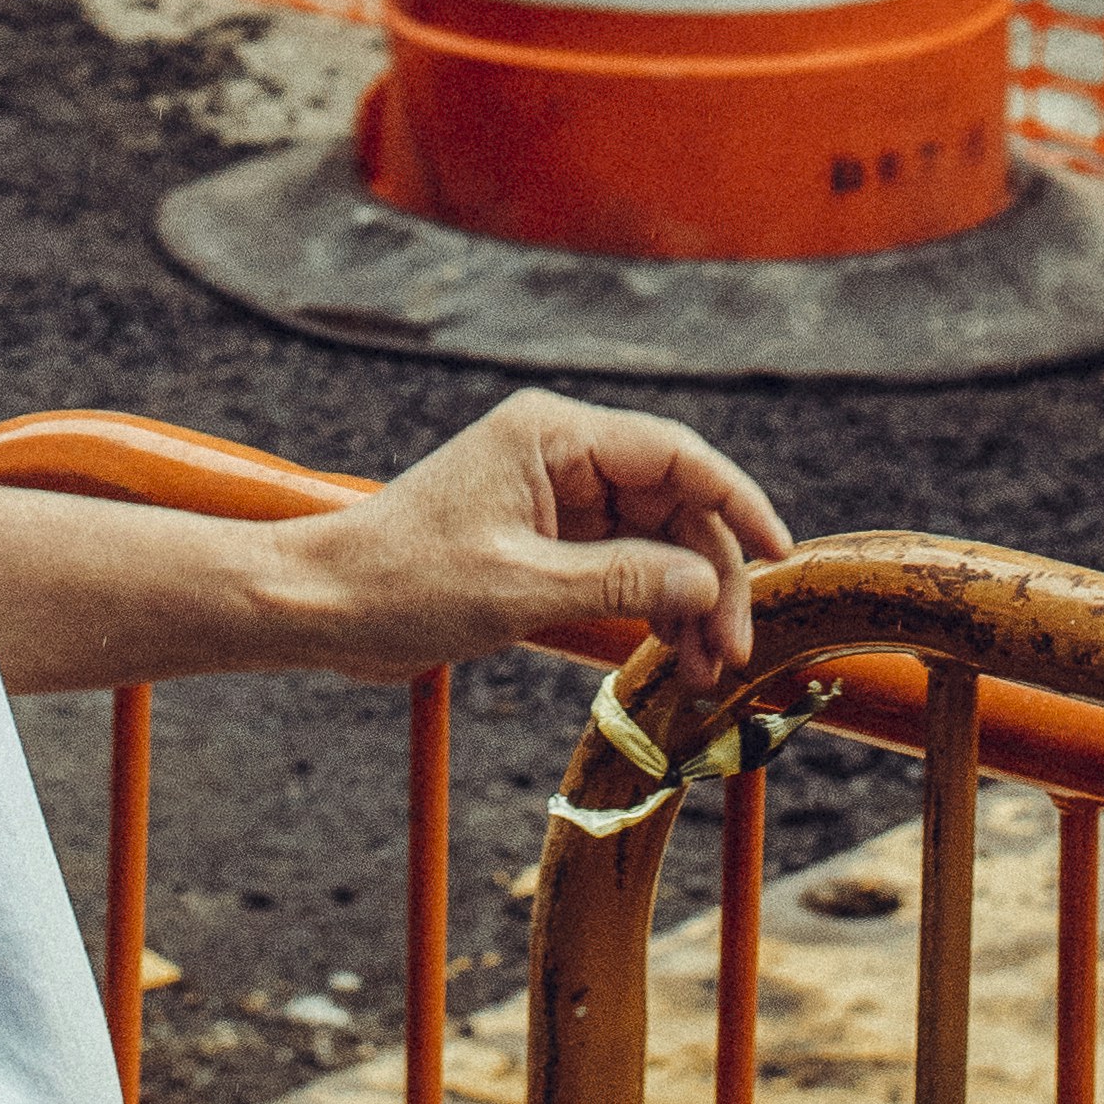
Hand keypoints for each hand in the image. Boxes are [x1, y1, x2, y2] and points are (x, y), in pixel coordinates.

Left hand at [264, 390, 793, 686]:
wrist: (322, 605)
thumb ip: (620, 578)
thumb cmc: (402, 582)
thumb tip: (707, 580)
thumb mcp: (519, 587)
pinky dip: (649, 607)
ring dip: (685, 602)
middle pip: (673, 506)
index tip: (781, 554)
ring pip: (654, 541)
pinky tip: (670, 654)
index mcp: (552, 434)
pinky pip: (621, 565)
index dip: (736, 502)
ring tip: (702, 670)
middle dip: (710, 577)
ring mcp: (554, 497)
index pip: (674, 455)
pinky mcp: (545, 540)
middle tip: (730, 651)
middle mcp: (561, 454)